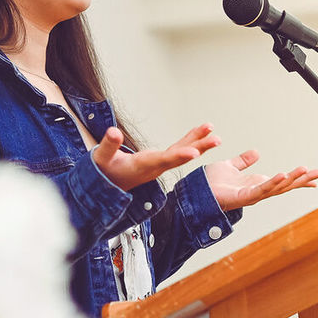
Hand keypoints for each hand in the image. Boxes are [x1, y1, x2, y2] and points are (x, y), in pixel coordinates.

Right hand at [93, 123, 219, 189]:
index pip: (164, 161)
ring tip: (213, 131)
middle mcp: (155, 167)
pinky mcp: (160, 161)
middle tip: (216, 139)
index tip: (194, 152)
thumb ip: (108, 146)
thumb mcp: (101, 158)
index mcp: (143, 166)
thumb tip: (113, 132)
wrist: (107, 186)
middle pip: (180, 157)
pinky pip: (179, 149)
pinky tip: (202, 132)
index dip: (179, 156)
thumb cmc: (105, 172)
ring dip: (199, 142)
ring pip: (183, 152)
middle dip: (199, 147)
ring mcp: (159, 164)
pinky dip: (190, 140)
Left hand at [205, 150, 317, 210]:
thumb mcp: (230, 167)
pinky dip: (272, 183)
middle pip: (286, 185)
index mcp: (257, 184)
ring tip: (306, 170)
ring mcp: (252, 195)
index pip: (283, 180)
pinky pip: (261, 190)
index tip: (316, 175)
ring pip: (277, 187)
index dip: (299, 178)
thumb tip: (257, 153)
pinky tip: (282, 175)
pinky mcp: (242, 197)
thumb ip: (243, 162)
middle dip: (303, 179)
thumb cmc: (209, 184)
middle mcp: (258, 191)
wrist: (194, 193)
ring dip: (292, 179)